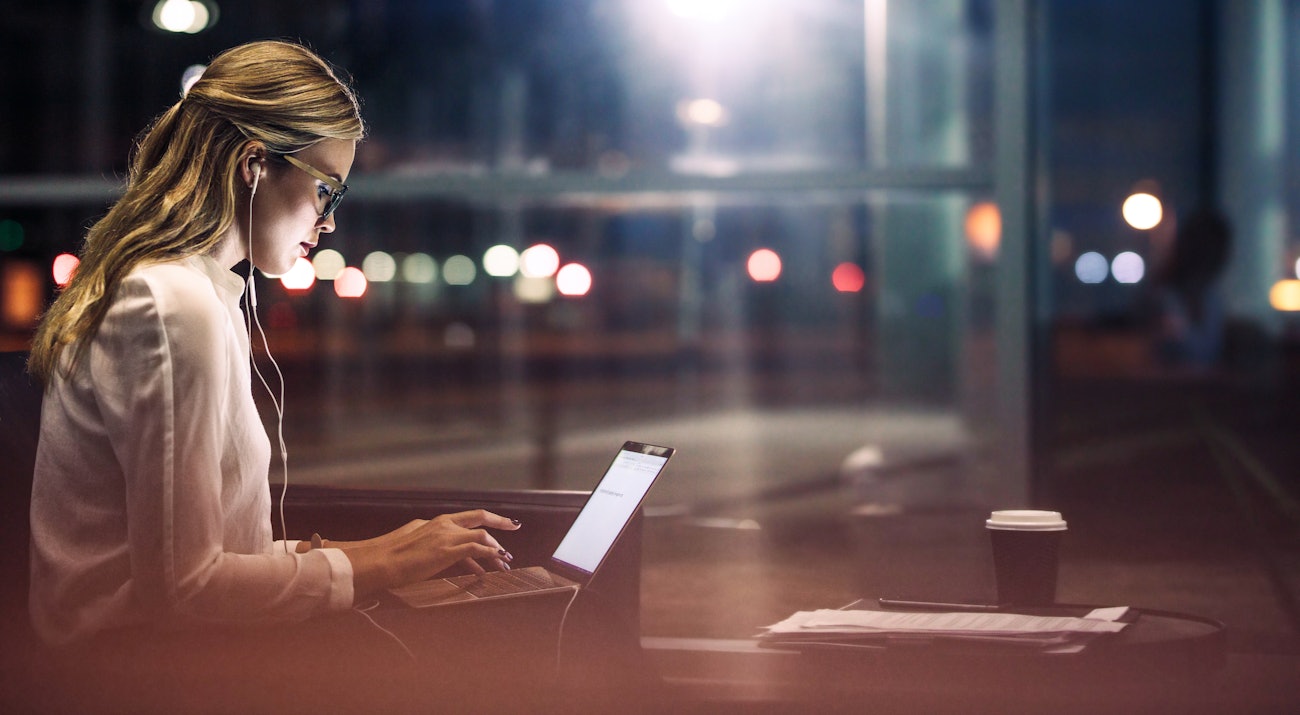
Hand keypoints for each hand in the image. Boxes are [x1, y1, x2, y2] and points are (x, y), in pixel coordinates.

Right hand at [341, 510, 521, 596]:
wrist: (379, 561)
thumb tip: (436, 555)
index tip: (495, 524)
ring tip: (505, 560)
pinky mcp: (448, 550)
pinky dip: (490, 554)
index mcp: (433, 522)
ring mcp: (446, 536)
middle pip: (479, 516)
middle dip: (499, 521)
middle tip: (515, 526)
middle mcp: (442, 524)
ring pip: (482, 534)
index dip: (482, 521)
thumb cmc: (388, 557)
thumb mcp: (410, 544)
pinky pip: (477, 548)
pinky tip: (496, 561)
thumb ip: (427, 545)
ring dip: (496, 547)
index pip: (464, 520)